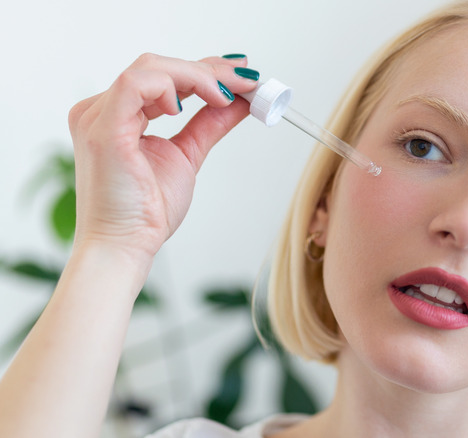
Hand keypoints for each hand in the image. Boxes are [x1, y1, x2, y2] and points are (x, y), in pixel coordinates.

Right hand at [67, 54, 257, 261]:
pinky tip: (187, 107)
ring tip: (227, 96)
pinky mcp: (103, 127)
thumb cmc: (145, 211)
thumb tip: (240, 102)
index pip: (163, 76)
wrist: (126, 246)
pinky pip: (136, 84)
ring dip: (198, 76)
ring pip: (151, 68)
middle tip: (248, 82)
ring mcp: (98, 116)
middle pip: (159, 66)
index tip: (243, 77)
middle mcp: (102, 109)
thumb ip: (210, 124)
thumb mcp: (188, 155)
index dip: (206, 70)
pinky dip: (170, 86)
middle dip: (210, 70)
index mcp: (118, 115)